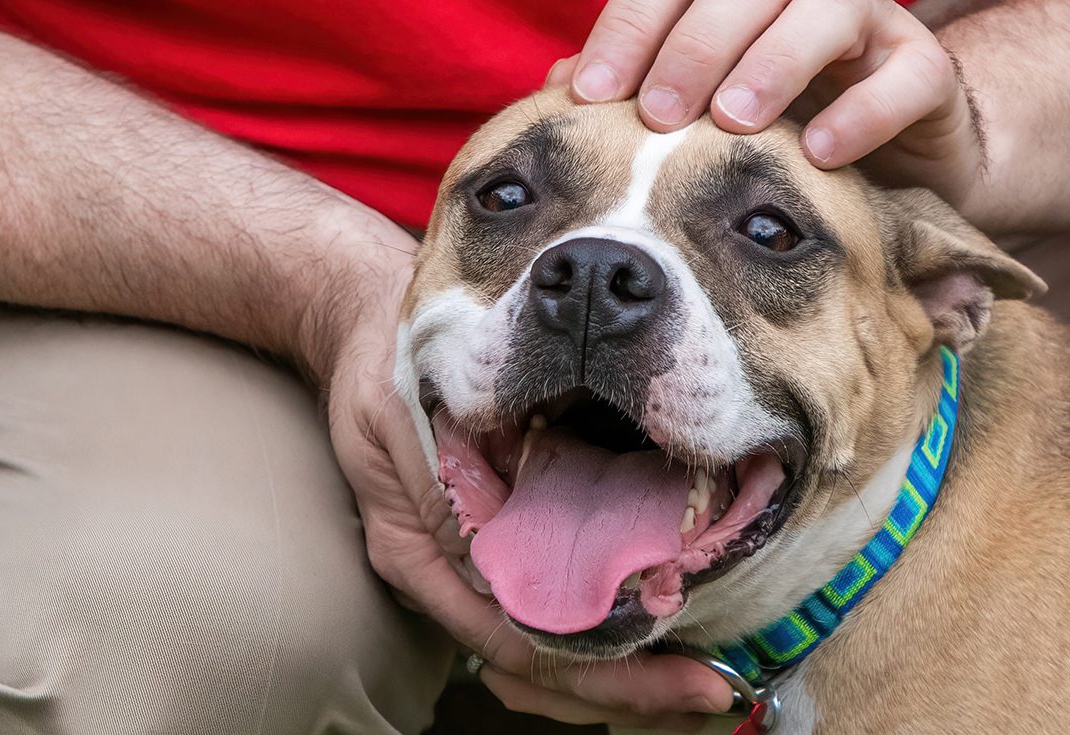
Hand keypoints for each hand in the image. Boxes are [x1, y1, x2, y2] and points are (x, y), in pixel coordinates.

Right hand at [305, 244, 732, 728]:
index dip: (607, 672)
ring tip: (689, 683)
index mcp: (420, 552)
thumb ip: (451, 487)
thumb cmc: (390, 359)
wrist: (361, 320)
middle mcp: (444, 573)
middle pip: (539, 667)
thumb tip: (509, 563)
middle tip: (708, 694)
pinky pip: (543, 610)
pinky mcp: (487, 544)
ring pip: (542, 654)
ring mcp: (464, 565)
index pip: (522, 641)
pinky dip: (596, 629)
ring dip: (613, 676)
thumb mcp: (407, 411)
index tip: (689, 680)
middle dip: (625, 690)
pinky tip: (647, 632)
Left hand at [547, 0, 980, 203]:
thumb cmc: (774, 124)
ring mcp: (871, 22)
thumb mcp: (700, 107)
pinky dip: (861, 113)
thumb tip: (556, 86)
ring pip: (826, 13)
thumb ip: (635, 84)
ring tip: (732, 122)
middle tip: (656, 113)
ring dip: (773, 64)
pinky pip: (904, 78)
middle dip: (692, 48)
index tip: (587, 92)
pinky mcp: (924, 70)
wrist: (890, 159)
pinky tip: (818, 152)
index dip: (630, 29)